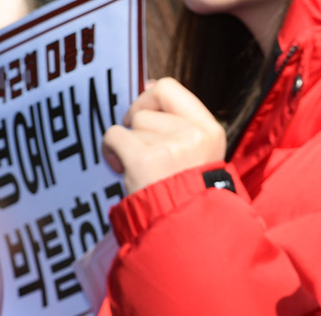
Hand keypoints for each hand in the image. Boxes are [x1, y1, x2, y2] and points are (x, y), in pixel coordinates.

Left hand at [101, 78, 225, 193]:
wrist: (184, 233)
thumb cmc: (186, 195)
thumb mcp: (197, 154)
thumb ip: (178, 124)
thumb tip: (147, 86)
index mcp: (210, 129)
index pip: (169, 87)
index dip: (147, 97)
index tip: (141, 113)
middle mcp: (194, 133)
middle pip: (145, 108)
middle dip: (136, 126)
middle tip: (137, 147)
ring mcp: (172, 146)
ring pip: (130, 125)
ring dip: (126, 145)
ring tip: (137, 168)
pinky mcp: (147, 159)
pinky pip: (115, 136)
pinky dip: (111, 151)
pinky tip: (121, 169)